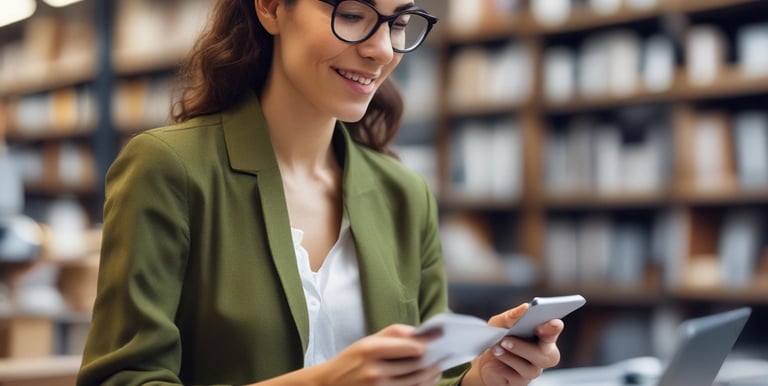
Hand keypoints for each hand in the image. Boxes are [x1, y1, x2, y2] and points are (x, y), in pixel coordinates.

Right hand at [313, 324, 442, 385]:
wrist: (328, 385)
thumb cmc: (351, 360)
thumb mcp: (368, 341)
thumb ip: (394, 334)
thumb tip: (422, 333)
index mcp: (372, 349)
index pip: (412, 347)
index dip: (429, 345)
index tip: (440, 340)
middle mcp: (375, 371)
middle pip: (417, 366)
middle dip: (433, 361)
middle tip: (443, 356)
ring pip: (416, 382)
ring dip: (431, 375)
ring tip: (437, 369)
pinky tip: (426, 380)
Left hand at [462, 304, 563, 385]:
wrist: (483, 360)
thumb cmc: (497, 338)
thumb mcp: (500, 323)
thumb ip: (512, 315)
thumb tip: (525, 307)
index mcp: (542, 336)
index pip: (553, 332)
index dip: (554, 328)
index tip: (553, 321)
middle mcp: (542, 354)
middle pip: (547, 355)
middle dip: (527, 346)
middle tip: (510, 338)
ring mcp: (533, 370)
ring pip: (531, 366)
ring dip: (514, 352)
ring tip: (499, 344)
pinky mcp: (521, 381)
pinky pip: (517, 375)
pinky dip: (506, 361)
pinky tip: (497, 353)